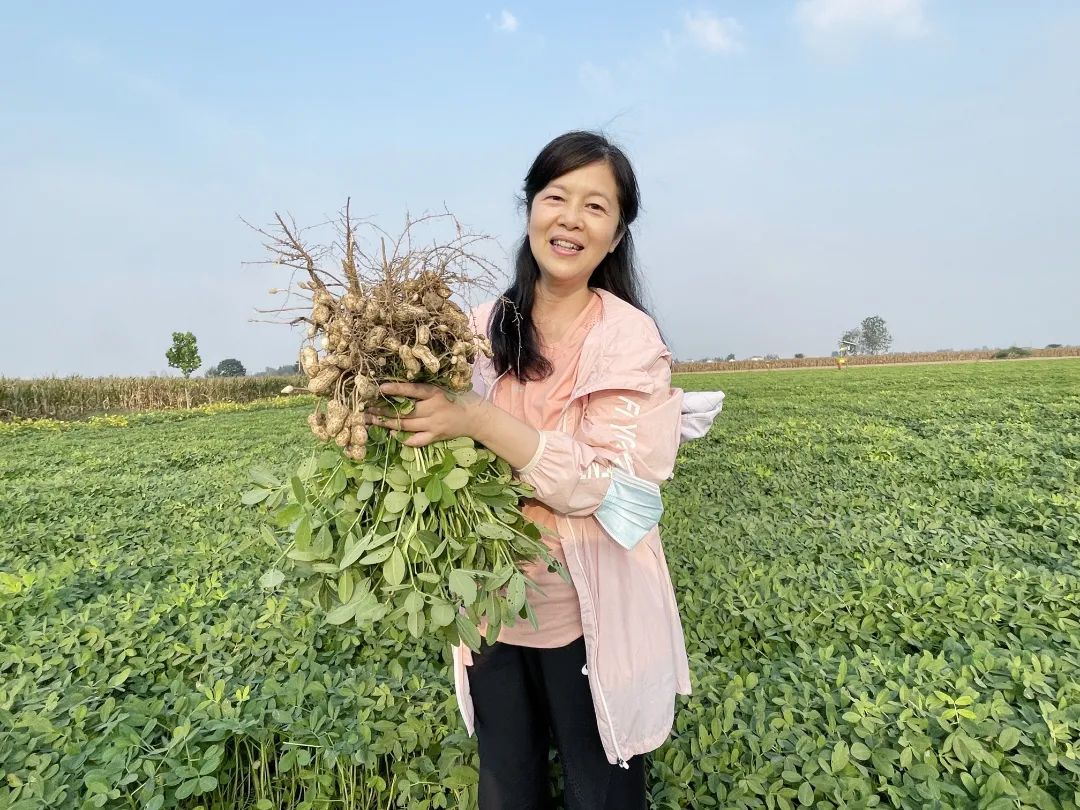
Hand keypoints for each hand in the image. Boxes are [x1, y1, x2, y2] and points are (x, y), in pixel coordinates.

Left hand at [365, 382, 482, 446]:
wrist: (475, 418)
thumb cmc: (457, 398)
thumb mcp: (443, 388)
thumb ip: (423, 389)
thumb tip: (396, 387)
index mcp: (435, 393)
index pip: (413, 390)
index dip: (396, 389)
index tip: (380, 388)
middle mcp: (434, 409)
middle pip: (404, 410)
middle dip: (383, 410)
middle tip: (367, 409)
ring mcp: (434, 425)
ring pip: (406, 425)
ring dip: (387, 424)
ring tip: (372, 421)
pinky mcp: (436, 436)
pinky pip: (416, 440)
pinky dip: (404, 438)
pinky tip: (393, 435)